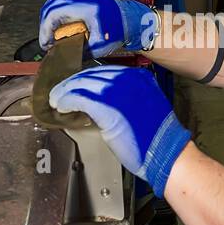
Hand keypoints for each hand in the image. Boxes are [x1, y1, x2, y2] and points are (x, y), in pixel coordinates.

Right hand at [39, 0, 156, 57]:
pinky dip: (56, 13)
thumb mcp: (98, 45)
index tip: (46, 43)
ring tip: (53, 35)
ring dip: (50, 20)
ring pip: (53, 3)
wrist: (129, 17)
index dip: (45, 31)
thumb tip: (62, 55)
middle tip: (48, 42)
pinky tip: (59, 25)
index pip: (52, 15)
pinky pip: (60, 0)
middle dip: (46, 26)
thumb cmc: (118, 28)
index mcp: (82, 4)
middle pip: (49, 8)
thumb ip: (79, 51)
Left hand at [49, 66, 190, 195]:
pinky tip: (62, 106)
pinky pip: (78, 97)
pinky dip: (67, 101)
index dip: (85, 79)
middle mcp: (127, 78)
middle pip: (90, 74)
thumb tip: (101, 100)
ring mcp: (117, 90)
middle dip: (72, 83)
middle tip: (60, 92)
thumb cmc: (156, 138)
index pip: (103, 71)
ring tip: (57, 100)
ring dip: (65, 92)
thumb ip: (125, 97)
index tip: (75, 85)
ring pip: (81, 84)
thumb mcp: (144, 105)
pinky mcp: (106, 106)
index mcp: (138, 77)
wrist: (166, 153)